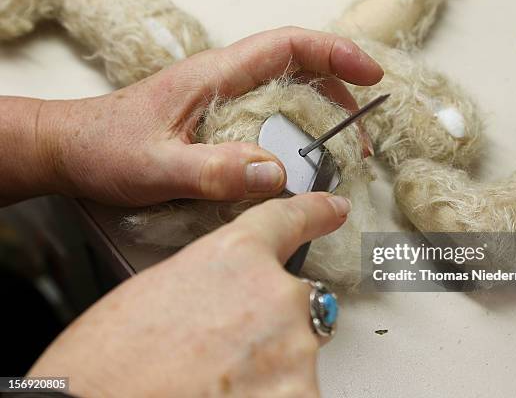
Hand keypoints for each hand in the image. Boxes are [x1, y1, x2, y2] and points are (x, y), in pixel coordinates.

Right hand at [28, 192, 350, 396]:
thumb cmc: (109, 362)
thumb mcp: (160, 291)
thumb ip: (213, 281)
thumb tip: (232, 299)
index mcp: (235, 256)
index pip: (288, 220)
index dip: (315, 211)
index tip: (334, 208)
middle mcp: (275, 293)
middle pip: (293, 300)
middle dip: (266, 321)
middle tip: (221, 348)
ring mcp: (293, 346)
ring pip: (295, 349)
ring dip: (267, 364)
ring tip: (215, 379)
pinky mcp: (299, 394)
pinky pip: (294, 388)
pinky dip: (270, 394)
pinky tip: (230, 396)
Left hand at [33, 27, 381, 205]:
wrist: (68, 149)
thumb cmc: (103, 149)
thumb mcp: (156, 167)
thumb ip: (213, 171)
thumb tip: (276, 174)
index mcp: (213, 77)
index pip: (286, 48)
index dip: (333, 54)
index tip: (369, 73)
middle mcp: (220, 82)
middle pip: (294, 67)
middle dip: (337, 89)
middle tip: (362, 129)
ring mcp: (217, 100)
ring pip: (282, 92)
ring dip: (318, 112)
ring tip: (341, 147)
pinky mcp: (212, 120)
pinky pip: (263, 116)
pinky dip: (291, 130)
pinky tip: (296, 158)